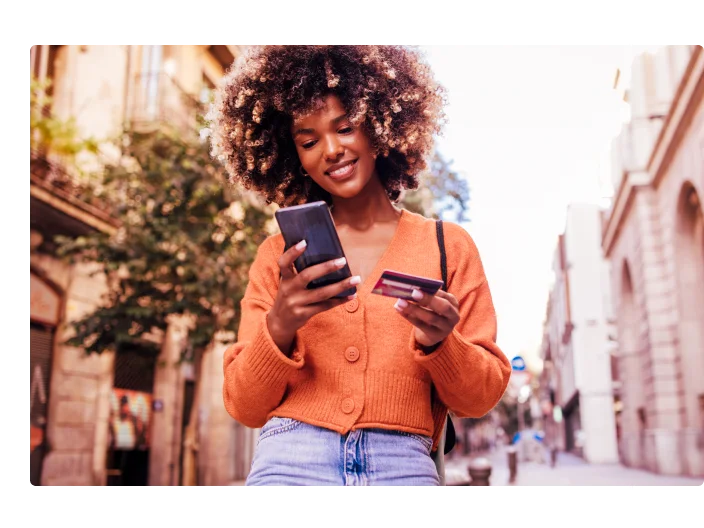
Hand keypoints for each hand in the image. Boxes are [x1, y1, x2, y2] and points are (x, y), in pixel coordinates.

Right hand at [267, 239, 360, 354]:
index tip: (304, 242)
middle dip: (326, 267)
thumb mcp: (288, 283)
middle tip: (343, 261)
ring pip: (321, 293)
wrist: (280, 322)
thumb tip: (323, 255)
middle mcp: (289, 289)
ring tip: (356, 279)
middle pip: (307, 276)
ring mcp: (296, 303)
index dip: (292, 252)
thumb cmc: (289, 296)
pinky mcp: (303, 314)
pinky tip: (351, 295)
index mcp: (285, 278)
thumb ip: (299, 271)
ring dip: (340, 286)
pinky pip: (325, 306)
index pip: (284, 262)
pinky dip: (339, 300)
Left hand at [394, 289, 459, 347]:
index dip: (434, 291)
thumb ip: (428, 295)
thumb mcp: (435, 303)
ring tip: (400, 302)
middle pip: (443, 307)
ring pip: (430, 317)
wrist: (434, 333)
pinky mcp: (434, 336)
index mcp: (453, 303)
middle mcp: (453, 316)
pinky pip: (420, 325)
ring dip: (414, 308)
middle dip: (428, 299)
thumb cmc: (433, 311)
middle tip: (413, 293)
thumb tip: (412, 288)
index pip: (446, 296)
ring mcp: (445, 328)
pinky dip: (408, 316)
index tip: (420, 286)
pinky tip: (399, 309)